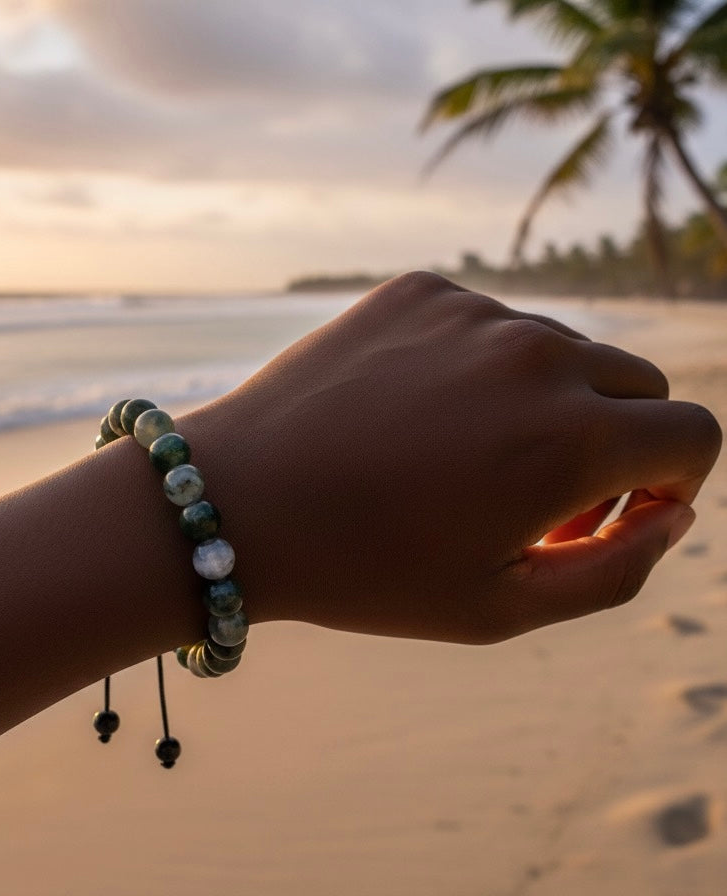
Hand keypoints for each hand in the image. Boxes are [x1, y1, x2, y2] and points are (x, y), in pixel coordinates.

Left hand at [180, 272, 721, 642]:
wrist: (237, 503)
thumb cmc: (366, 572)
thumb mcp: (503, 609)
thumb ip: (620, 569)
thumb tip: (674, 510)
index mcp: (572, 438)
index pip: (694, 436)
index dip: (669, 484)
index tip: (610, 514)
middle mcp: (536, 355)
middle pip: (636, 383)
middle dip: (614, 442)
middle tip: (539, 497)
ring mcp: (473, 312)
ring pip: (558, 350)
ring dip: (540, 402)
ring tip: (460, 459)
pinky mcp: (418, 290)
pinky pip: (487, 323)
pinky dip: (476, 366)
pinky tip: (413, 413)